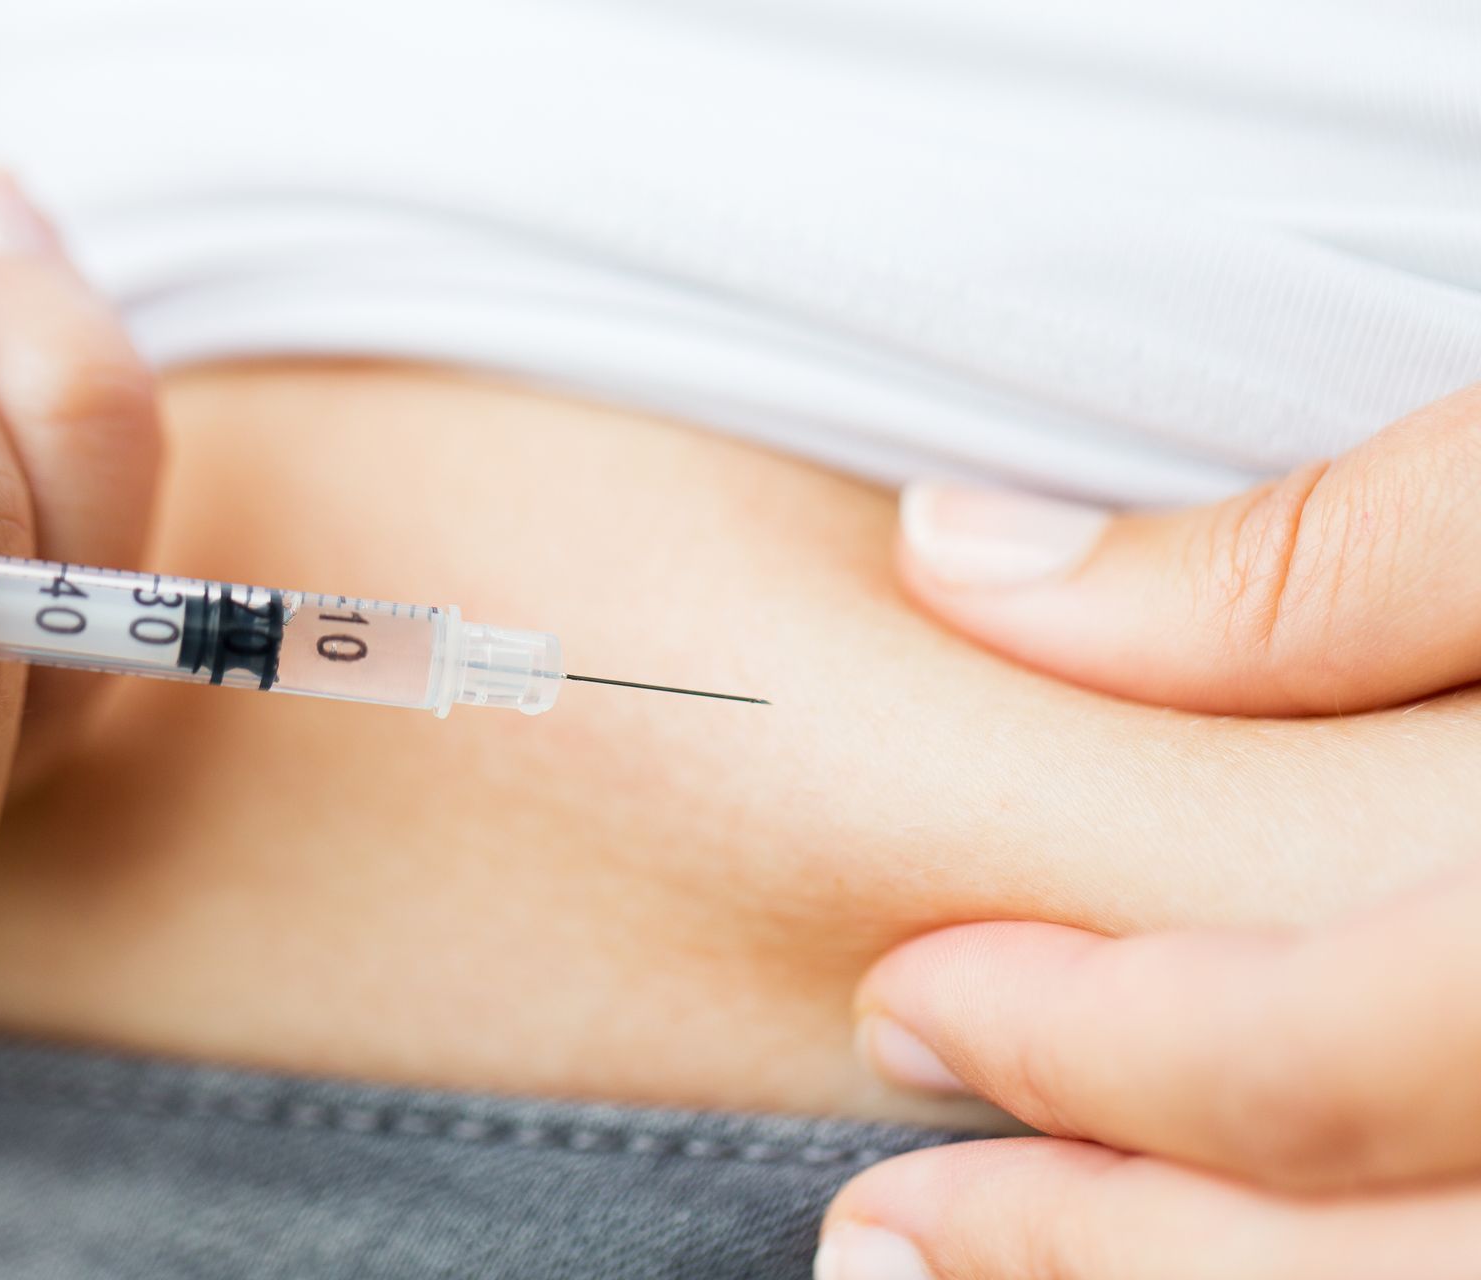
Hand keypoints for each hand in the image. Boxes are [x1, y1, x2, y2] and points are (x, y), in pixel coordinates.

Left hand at [812, 387, 1480, 1275]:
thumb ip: (1318, 557)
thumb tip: (959, 561)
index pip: (1308, 1060)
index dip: (1072, 1047)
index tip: (905, 1010)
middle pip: (1377, 1269)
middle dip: (1107, 1254)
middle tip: (891, 1241)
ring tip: (1009, 1269)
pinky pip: (1480, 1243)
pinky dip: (1349, 1254)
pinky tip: (1229, 1229)